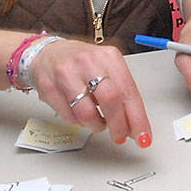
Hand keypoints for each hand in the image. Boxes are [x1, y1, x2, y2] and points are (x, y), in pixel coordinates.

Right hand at [29, 39, 151, 146]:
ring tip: (99, 123)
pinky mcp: (49, 87)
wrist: (47, 54)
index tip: (143, 136)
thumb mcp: (107, 68)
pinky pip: (69, 116)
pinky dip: (79, 122)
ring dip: (97, 125)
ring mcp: (66, 74)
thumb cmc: (82, 63)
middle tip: (120, 136)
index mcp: (109, 57)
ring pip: (87, 113)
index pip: (129, 91)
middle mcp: (88, 62)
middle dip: (118, 125)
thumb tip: (134, 123)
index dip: (137, 118)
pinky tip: (82, 115)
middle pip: (110, 100)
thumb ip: (122, 93)